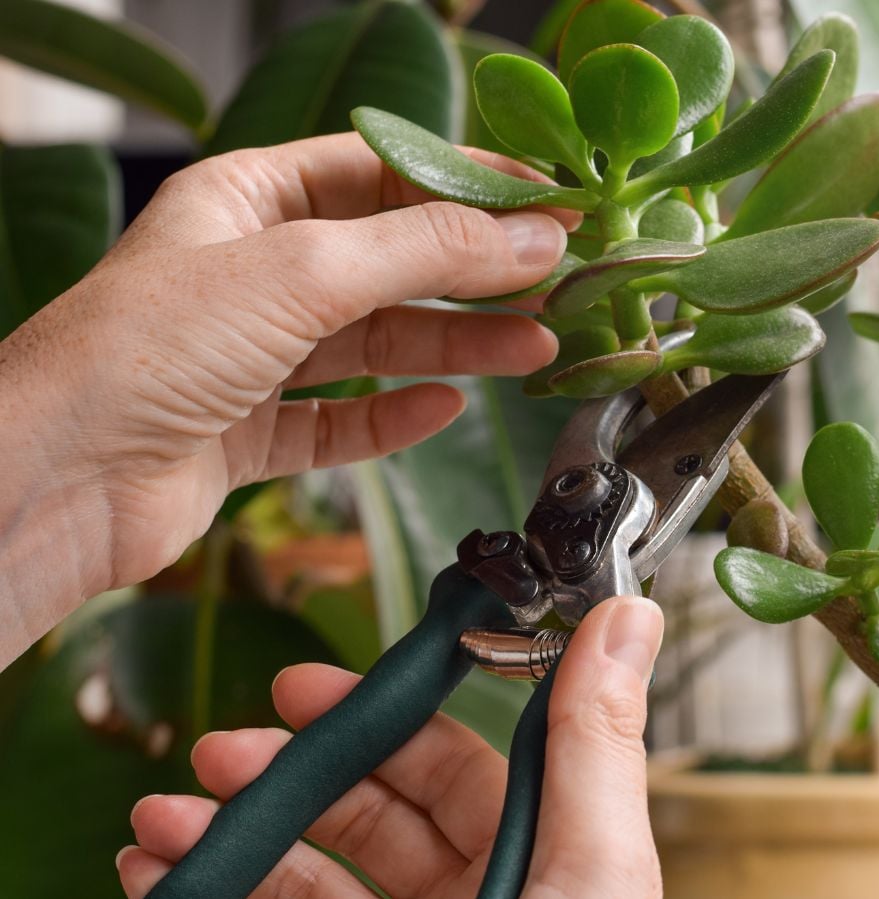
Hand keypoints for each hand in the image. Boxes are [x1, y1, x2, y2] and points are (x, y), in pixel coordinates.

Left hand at [0, 133, 575, 661]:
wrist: (56, 481)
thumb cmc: (143, 350)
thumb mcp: (302, 272)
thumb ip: (425, 252)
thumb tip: (531, 238)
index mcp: (245, 201)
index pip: (379, 172)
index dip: (467, 185)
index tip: (548, 203)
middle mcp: (248, 273)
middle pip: (387, 260)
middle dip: (474, 272)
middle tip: (557, 279)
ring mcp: (248, 356)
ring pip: (374, 343)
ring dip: (455, 344)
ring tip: (535, 348)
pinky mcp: (247, 433)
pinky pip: (341, 421)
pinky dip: (394, 418)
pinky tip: (445, 409)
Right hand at [116, 596, 664, 898]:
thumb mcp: (589, 871)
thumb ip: (593, 745)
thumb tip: (626, 617)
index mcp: (546, 864)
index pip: (462, 768)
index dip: (390, 718)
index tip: (314, 684)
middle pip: (373, 817)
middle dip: (296, 772)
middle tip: (224, 748)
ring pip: (313, 880)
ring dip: (237, 836)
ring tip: (168, 816)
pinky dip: (220, 896)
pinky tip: (168, 875)